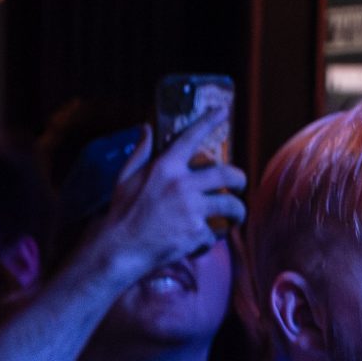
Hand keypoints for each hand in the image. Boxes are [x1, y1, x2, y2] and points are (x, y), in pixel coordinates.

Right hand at [92, 107, 247, 280]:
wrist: (121, 249)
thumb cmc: (122, 213)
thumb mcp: (126, 177)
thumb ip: (140, 152)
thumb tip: (146, 128)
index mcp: (165, 167)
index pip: (191, 136)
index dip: (210, 121)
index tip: (223, 111)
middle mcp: (182, 184)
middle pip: (228, 174)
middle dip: (240, 180)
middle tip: (239, 186)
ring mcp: (192, 209)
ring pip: (231, 205)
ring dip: (237, 212)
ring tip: (234, 217)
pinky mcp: (196, 233)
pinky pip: (214, 235)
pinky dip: (210, 240)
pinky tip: (200, 243)